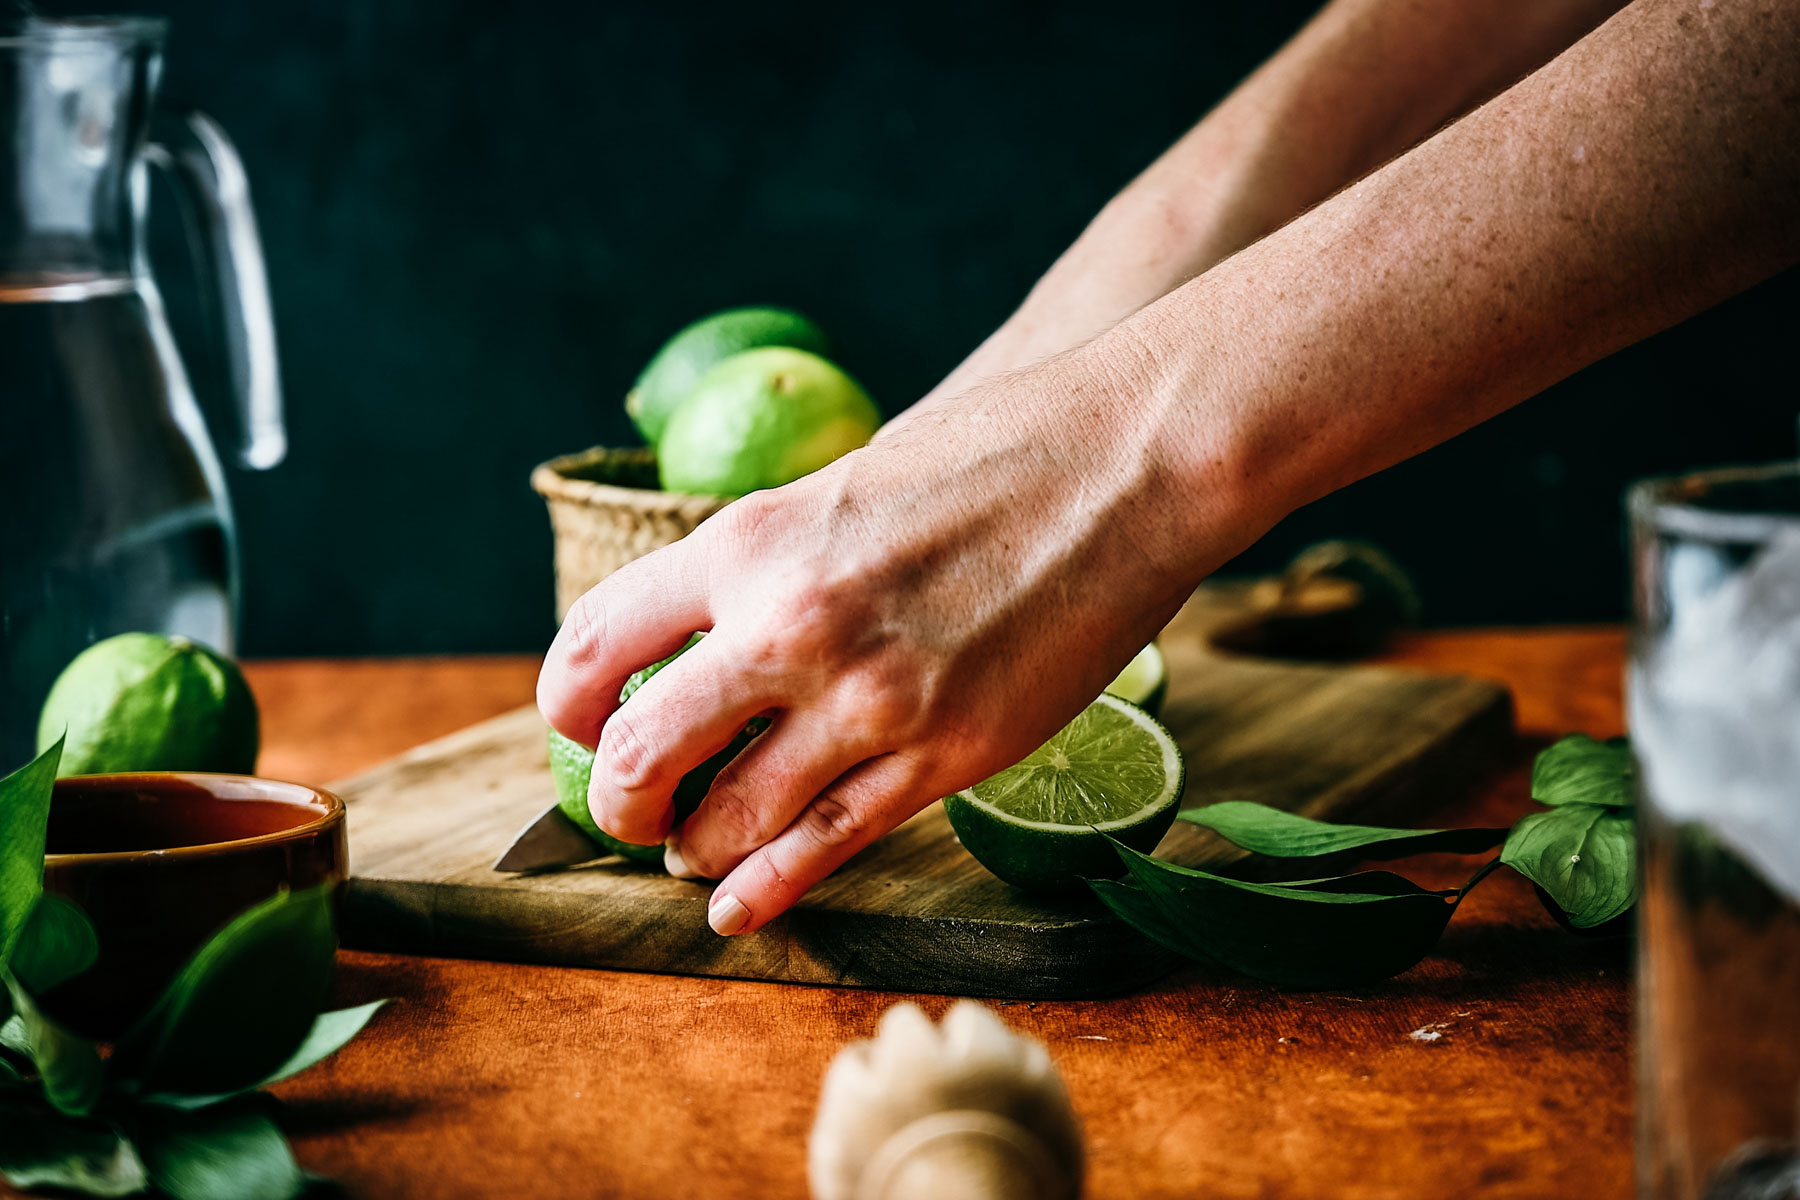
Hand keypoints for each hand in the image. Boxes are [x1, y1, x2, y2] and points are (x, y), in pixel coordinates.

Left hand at [536, 341, 1224, 933]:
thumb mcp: (843, 483)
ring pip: (728, 822)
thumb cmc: (993, 449)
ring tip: (693, 853)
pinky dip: (767, 889)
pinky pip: (826, 846)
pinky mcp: (945, 757)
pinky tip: (735, 909)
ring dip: (694, 850)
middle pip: (639, 754)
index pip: (594, 643)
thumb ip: (771, 562)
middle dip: (620, 803)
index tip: (580, 726)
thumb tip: (713, 634)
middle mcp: (789, 626)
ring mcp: (868, 701)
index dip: (566, 704)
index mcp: (748, 542)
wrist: (1129, 460)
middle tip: (634, 814)